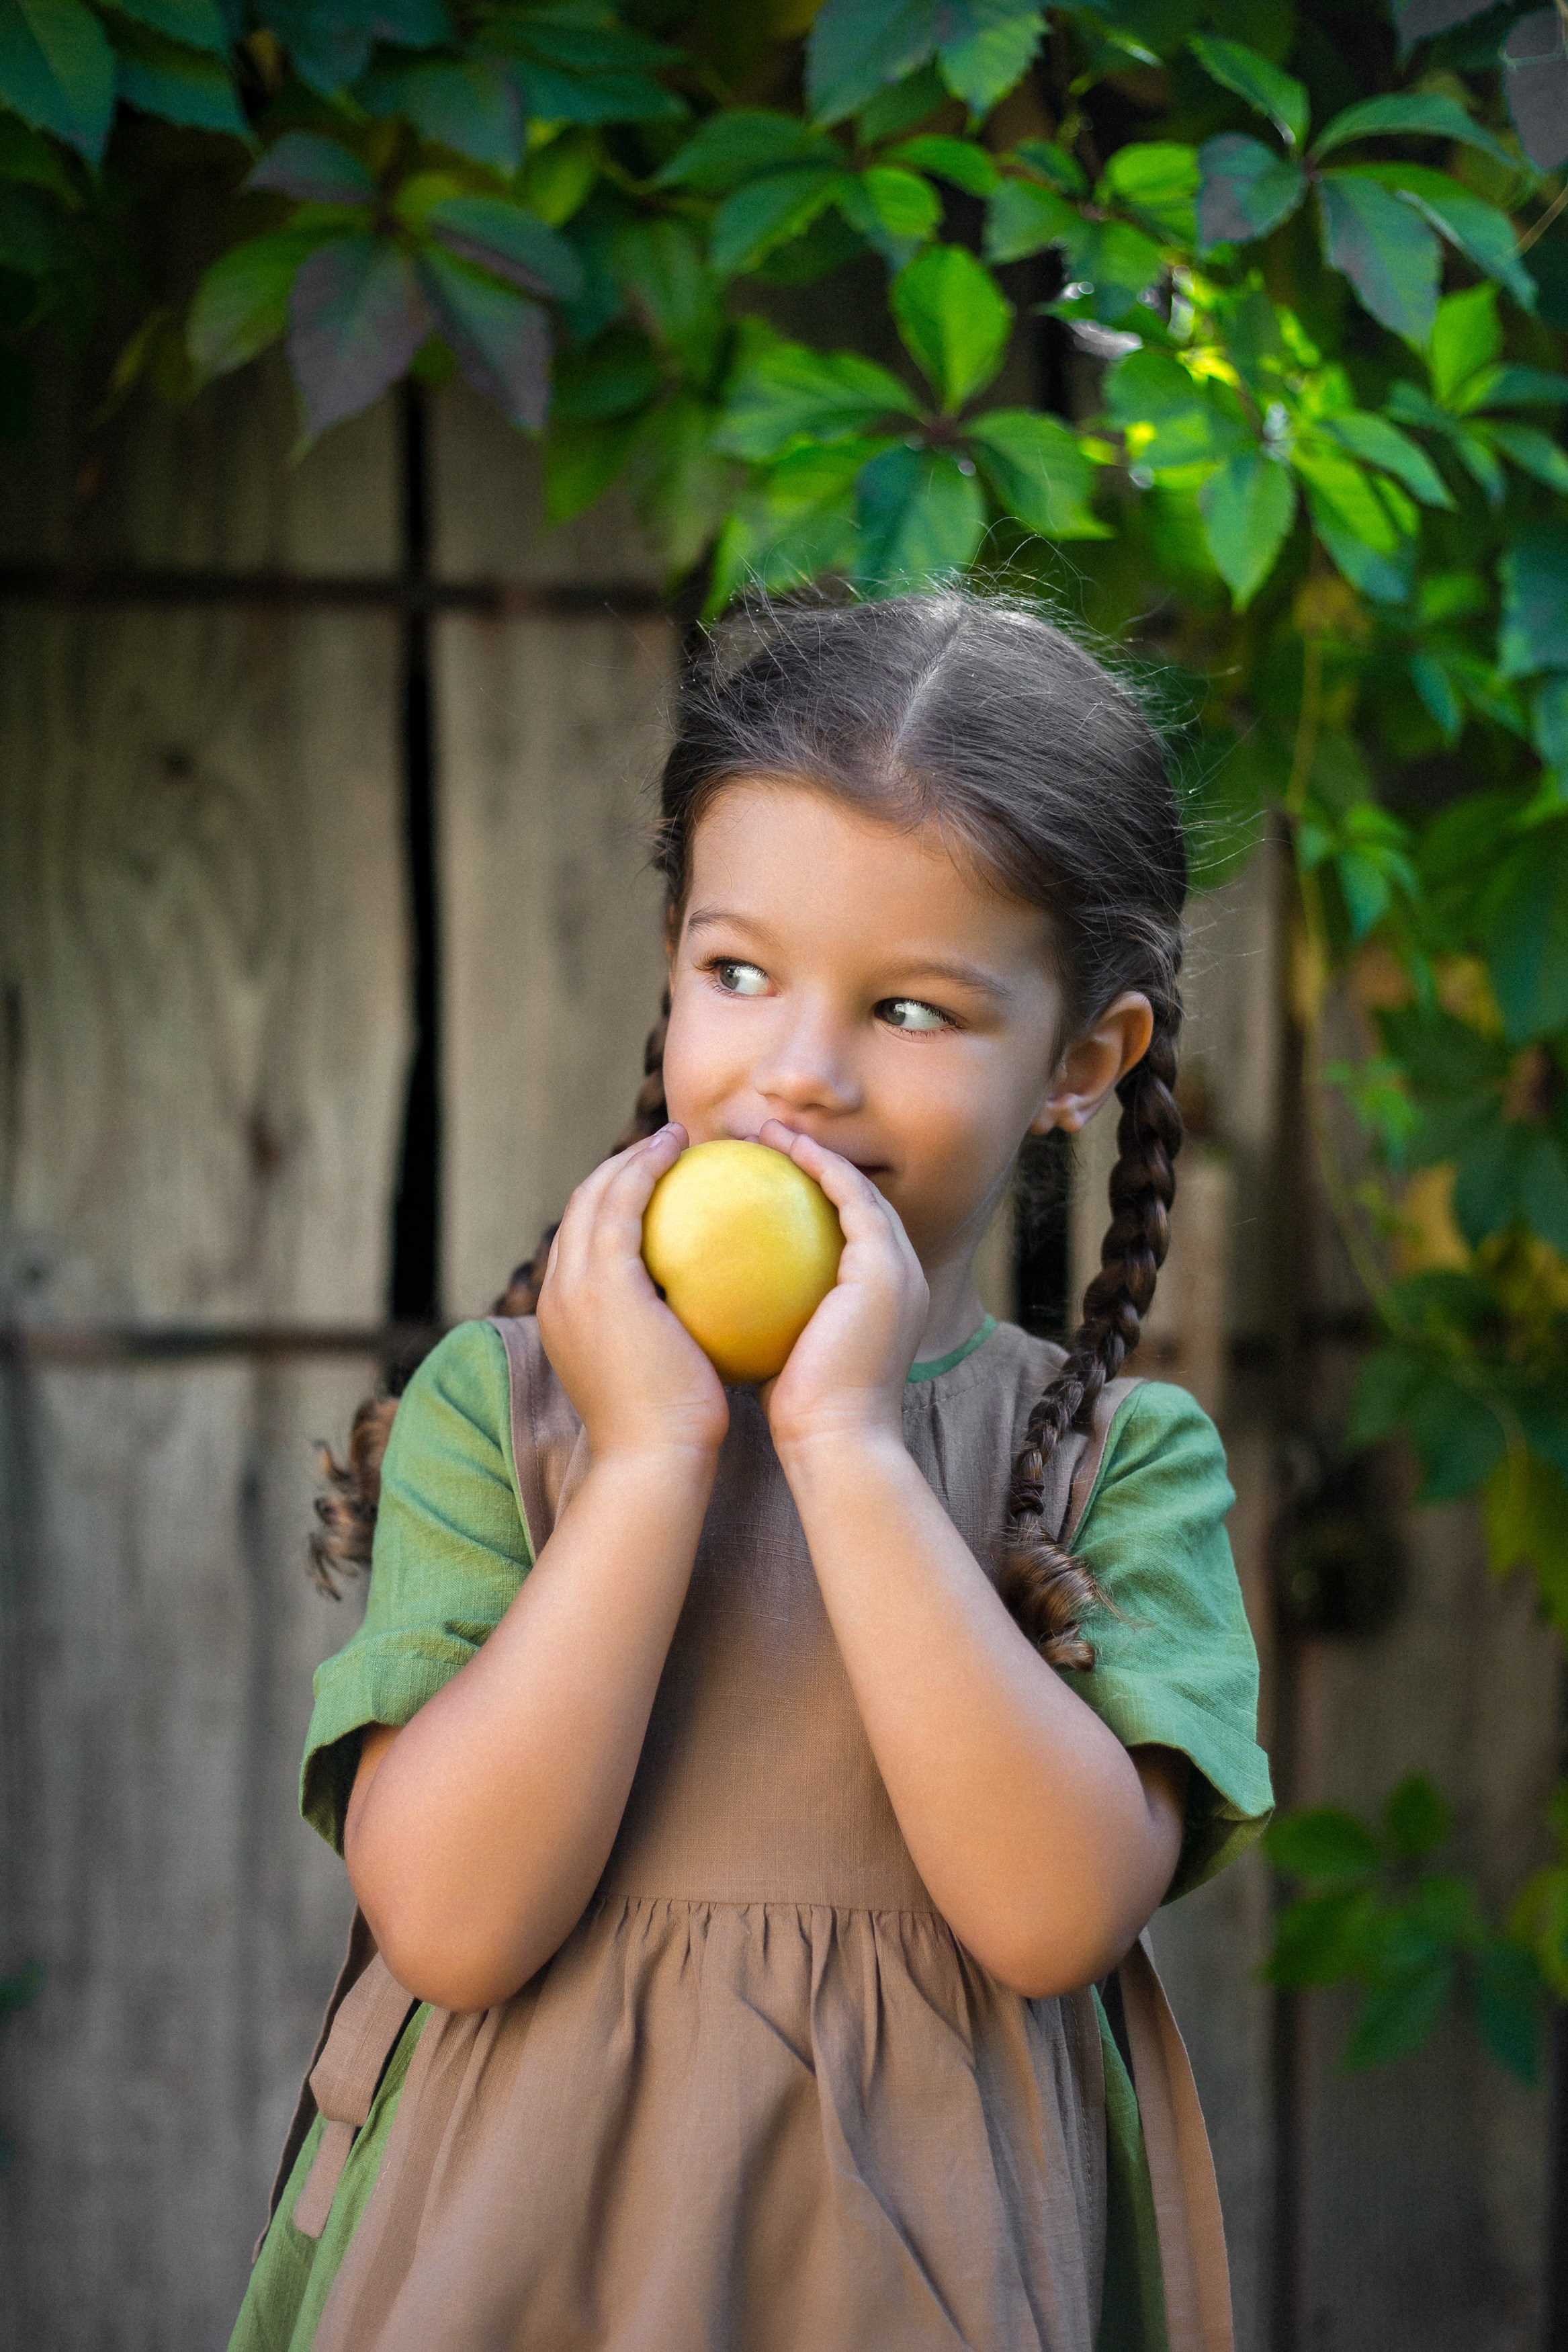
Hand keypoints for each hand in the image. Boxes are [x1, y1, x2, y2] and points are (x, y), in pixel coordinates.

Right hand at [537, 1124, 728, 1464]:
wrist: (654, 1463)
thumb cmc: (673, 1435)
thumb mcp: (665, 1377)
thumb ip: (670, 1341)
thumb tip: (706, 1323)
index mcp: (565, 1317)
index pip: (583, 1243)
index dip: (613, 1205)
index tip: (659, 1189)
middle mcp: (557, 1293)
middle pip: (579, 1208)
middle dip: (617, 1169)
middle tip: (666, 1148)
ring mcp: (573, 1284)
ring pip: (595, 1193)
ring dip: (633, 1156)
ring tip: (675, 1140)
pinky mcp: (603, 1279)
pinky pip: (624, 1199)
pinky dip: (647, 1167)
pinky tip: (685, 1154)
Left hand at [755, 1120, 928, 1459]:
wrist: (834, 1443)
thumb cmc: (799, 1415)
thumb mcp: (784, 1354)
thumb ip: (771, 1318)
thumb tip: (720, 1296)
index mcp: (882, 1299)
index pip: (848, 1233)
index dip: (810, 1196)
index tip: (759, 1177)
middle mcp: (901, 1278)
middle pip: (860, 1200)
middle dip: (816, 1163)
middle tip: (762, 1140)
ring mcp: (900, 1270)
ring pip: (859, 1188)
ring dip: (816, 1153)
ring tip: (767, 1132)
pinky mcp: (885, 1268)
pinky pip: (850, 1196)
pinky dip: (818, 1166)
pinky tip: (778, 1149)